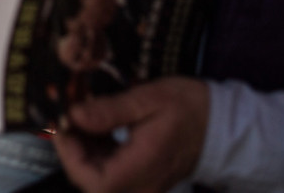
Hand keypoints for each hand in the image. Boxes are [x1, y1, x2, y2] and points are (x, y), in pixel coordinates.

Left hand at [52, 77, 208, 192]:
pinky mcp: (140, 179)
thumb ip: (110, 110)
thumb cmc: (187, 107)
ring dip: (82, 148)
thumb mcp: (148, 99)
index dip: (68, 154)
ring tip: (81, 114)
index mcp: (142, 168)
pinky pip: (109, 172)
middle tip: (68, 114)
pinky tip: (96, 125)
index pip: (91, 180)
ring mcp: (141, 186)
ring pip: (97, 177)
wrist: (220, 124)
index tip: (63, 121)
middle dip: (72, 148)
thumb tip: (74, 116)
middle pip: (90, 181)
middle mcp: (140, 187)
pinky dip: (96, 150)